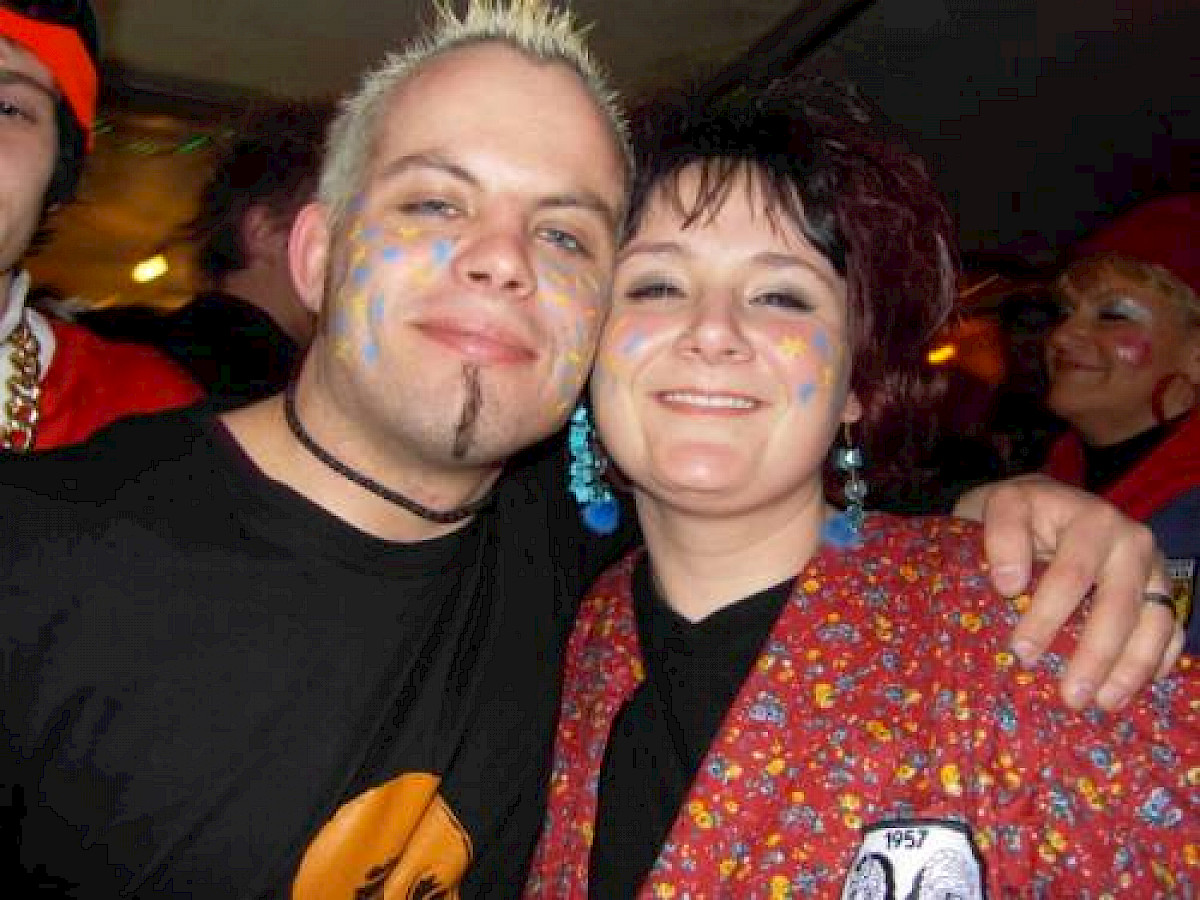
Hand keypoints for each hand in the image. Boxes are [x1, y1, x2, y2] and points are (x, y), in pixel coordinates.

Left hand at [955, 474, 1181, 711]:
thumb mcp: (1001, 506)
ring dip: (1130, 669)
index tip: (1022, 651)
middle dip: (1095, 656)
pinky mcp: (1162, 590)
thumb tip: (1010, 585)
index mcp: (1092, 519)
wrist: (1045, 502)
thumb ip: (1002, 536)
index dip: (1047, 615)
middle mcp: (1131, 541)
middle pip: (1118, 606)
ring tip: (1103, 704)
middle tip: (1070, 697)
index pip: (1072, 574)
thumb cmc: (1019, 512)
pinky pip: (1170, 630)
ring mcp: (1153, 568)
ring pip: (1154, 623)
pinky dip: (1155, 662)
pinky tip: (1131, 690)